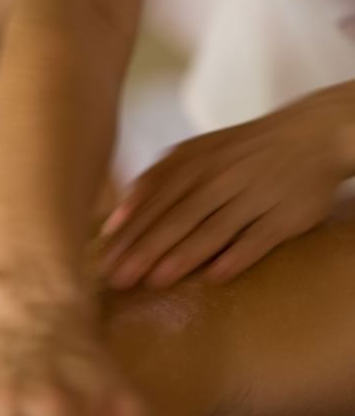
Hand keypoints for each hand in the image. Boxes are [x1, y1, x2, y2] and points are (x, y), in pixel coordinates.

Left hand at [101, 91, 352, 288]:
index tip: (104, 258)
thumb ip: (155, 182)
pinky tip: (214, 277)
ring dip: (182, 257)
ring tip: (155, 281)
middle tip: (118, 279)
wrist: (311, 134)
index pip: (154, 200)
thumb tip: (114, 221)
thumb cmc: (236, 154)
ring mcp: (255, 194)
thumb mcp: (194, 154)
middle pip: (177, 218)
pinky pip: (258, 238)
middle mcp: (221, 177)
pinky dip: (237, 256)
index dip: (128, 231)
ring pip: (213, 229)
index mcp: (194, 163)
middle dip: (145, 249)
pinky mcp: (286, 214)